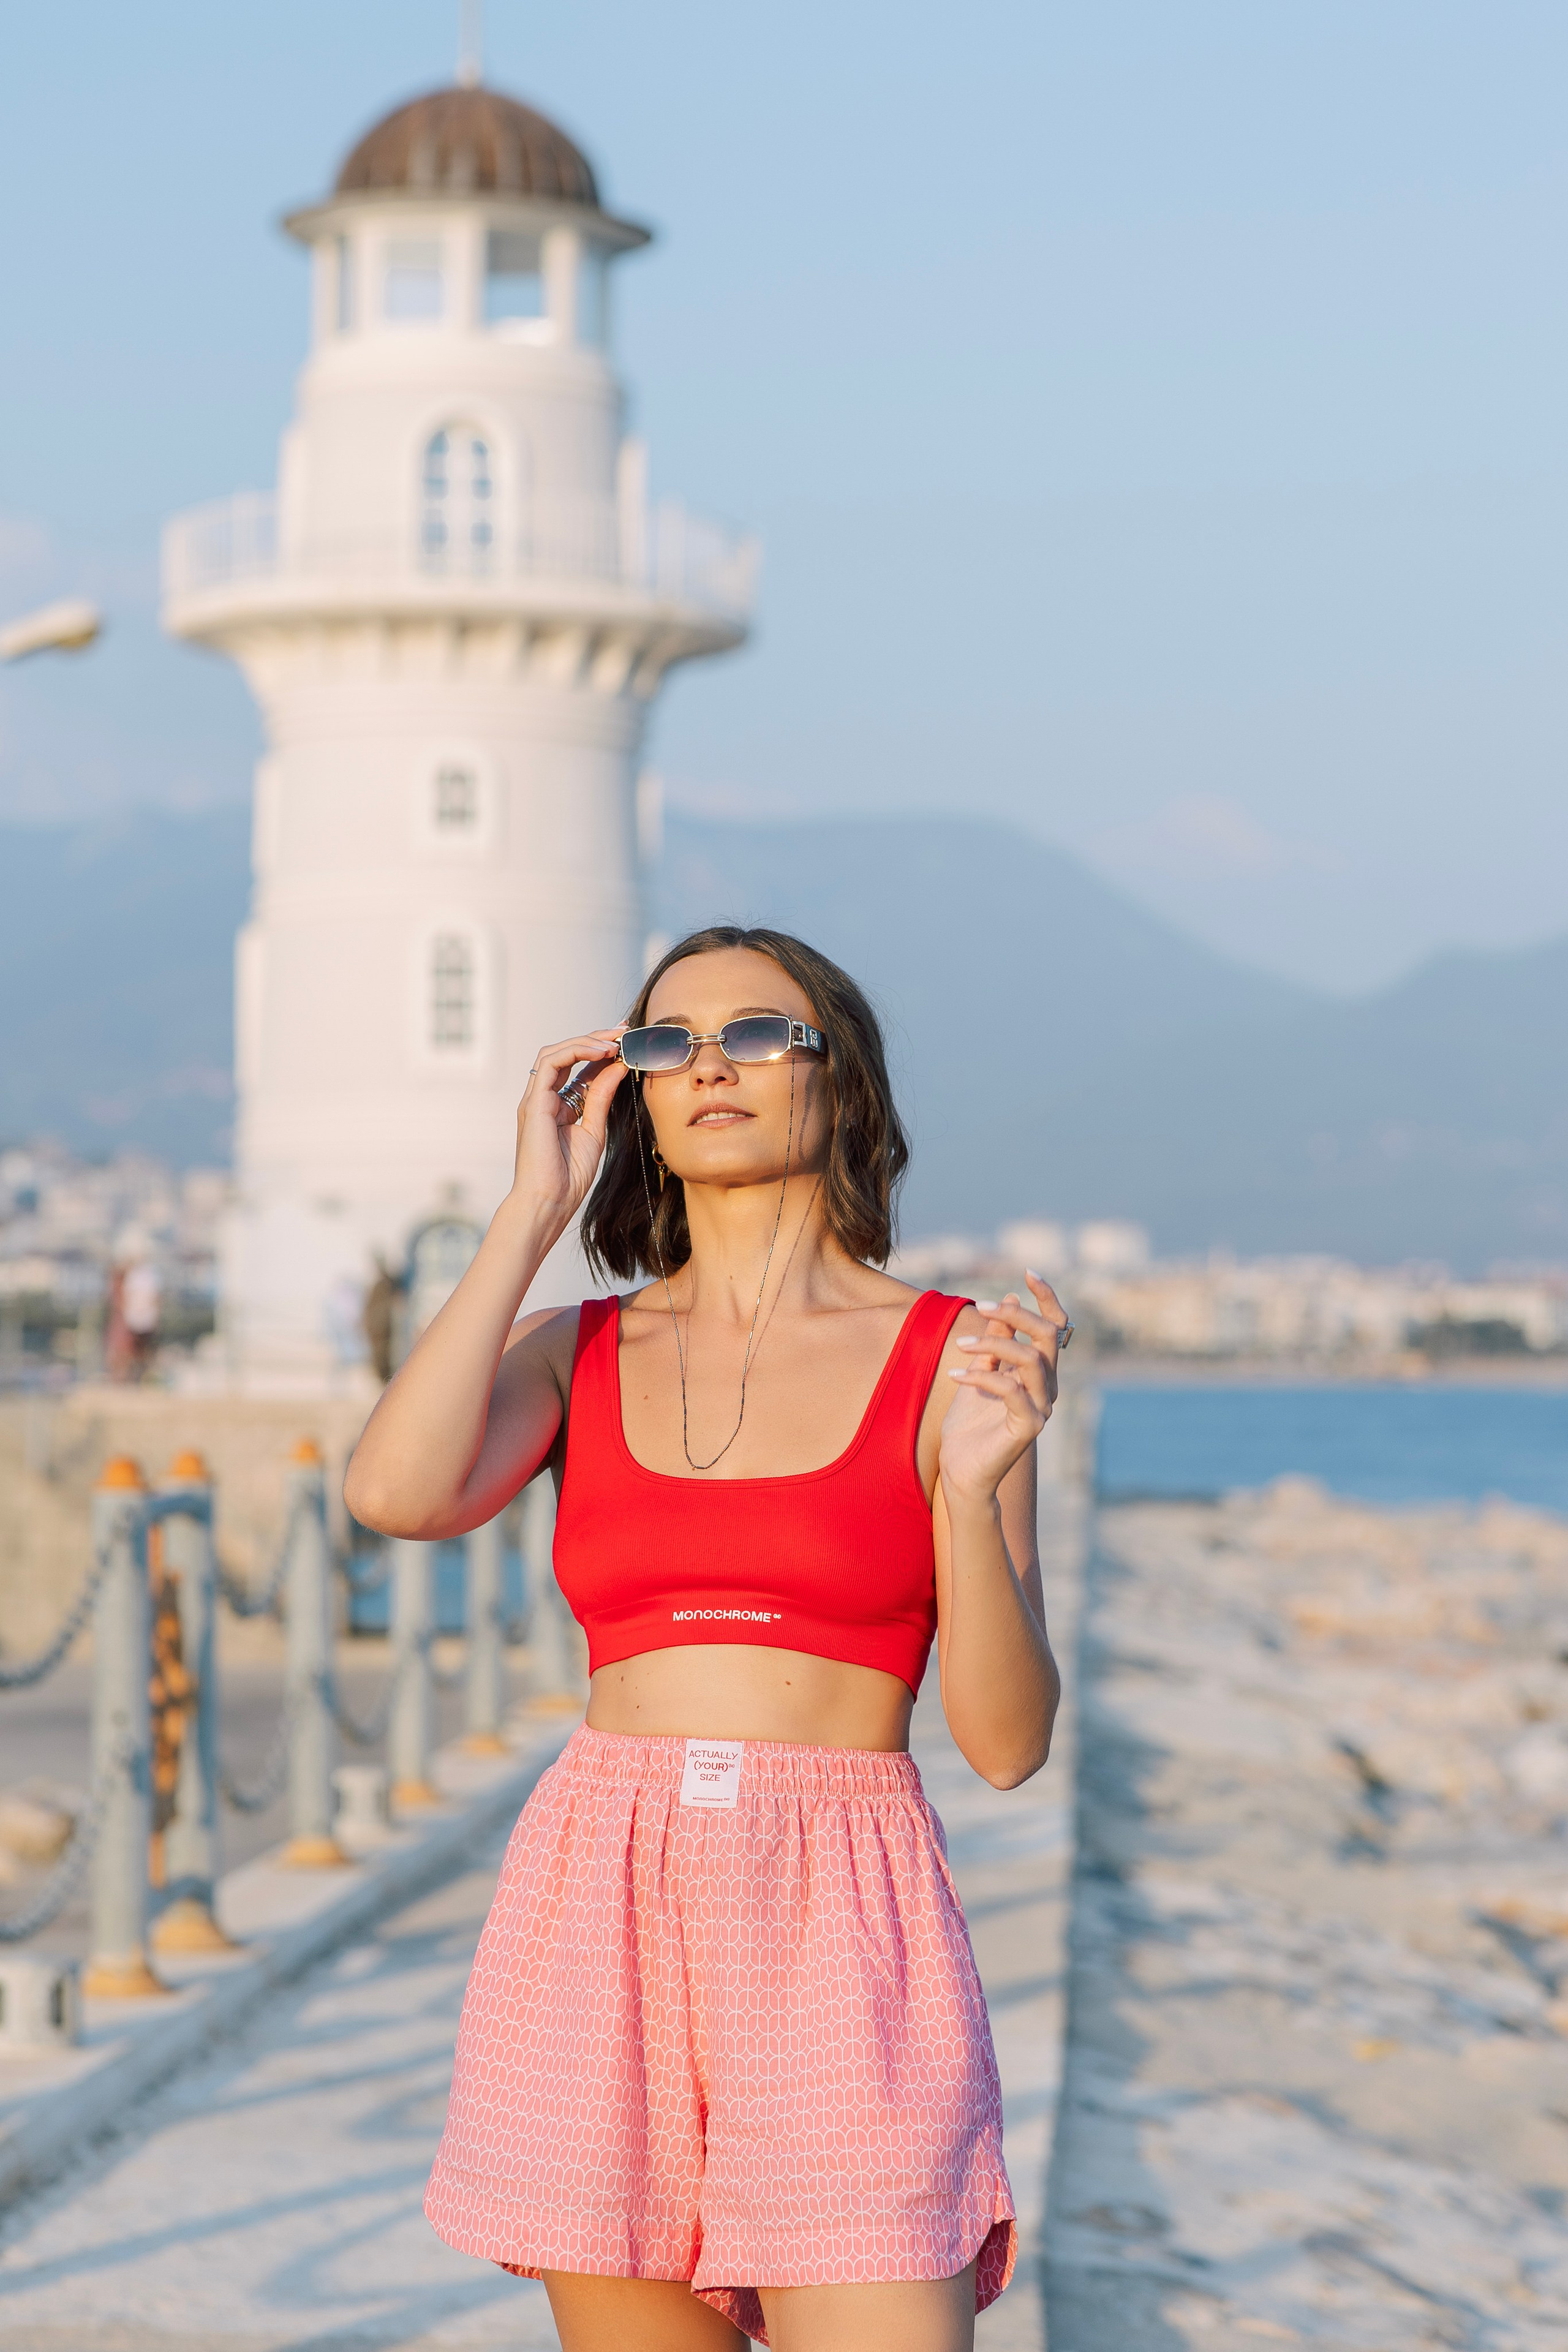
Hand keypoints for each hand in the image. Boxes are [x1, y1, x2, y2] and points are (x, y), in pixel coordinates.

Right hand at [512, 1030, 630, 1229]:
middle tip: (624, 1030)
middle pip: (566, 1054)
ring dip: (586, 1041)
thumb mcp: (594, 1131)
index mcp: (557, 1107)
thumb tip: (617, 1067)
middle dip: (596, 1038)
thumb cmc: (568, 1178)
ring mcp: (535, 1099)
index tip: (627, 1040)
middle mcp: (543, 1098)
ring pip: (555, 1052)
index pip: (578, 1069)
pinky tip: (602, 1052)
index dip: (601, 1051)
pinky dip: (576, 1051)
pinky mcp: (533, 1102)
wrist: (549, 1202)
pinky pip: (550, 1063)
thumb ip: (602, 1098)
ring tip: (615, 1040)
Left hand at [938, 1271, 1071, 1504]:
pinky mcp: (1027, 1427)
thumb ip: (995, 1339)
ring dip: (993, 1344)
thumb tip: (1006, 1299)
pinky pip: (1011, 1391)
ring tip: (959, 1344)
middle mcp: (1047, 1387)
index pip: (1055, 1327)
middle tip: (982, 1305)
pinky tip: (955, 1374)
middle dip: (1018, 1314)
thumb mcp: (980, 1370)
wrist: (963, 1471)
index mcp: (1038, 1371)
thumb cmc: (970, 1424)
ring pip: (1031, 1360)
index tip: (1028, 1272)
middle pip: (1048, 1337)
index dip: (1047, 1298)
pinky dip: (982, 1376)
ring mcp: (1041, 1407)